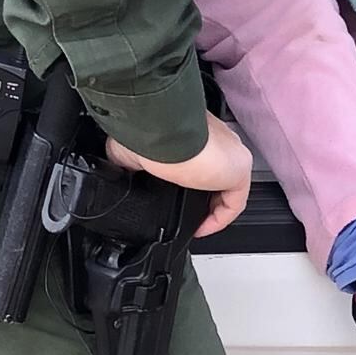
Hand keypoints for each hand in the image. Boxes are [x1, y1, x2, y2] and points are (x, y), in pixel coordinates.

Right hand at [106, 113, 253, 238]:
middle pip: (217, 173)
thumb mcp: (130, 149)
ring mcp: (231, 153)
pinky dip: (218, 219)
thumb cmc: (146, 129)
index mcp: (195, 130)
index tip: (176, 195)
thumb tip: (116, 174)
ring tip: (194, 223)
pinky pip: (234, 204)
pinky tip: (202, 228)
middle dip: (202, 195)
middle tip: (185, 212)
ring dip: (211, 209)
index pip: (201, 158)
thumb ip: (131, 162)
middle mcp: (218, 139)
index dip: (189, 180)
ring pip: (227, 188)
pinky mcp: (238, 170)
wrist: (157, 126)